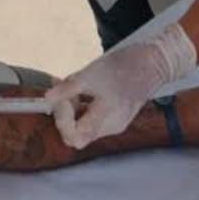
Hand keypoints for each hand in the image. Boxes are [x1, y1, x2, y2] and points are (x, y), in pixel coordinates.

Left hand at [47, 23, 196, 149]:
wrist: (151, 62)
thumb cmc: (122, 66)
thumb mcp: (91, 73)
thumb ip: (68, 88)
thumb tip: (47, 99)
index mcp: (106, 118)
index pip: (74, 137)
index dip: (62, 120)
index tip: (60, 98)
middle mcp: (112, 127)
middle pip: (78, 134)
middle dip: (65, 115)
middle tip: (63, 93)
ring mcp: (116, 124)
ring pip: (85, 127)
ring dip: (73, 111)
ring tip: (73, 88)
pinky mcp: (117, 117)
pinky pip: (93, 120)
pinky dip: (83, 108)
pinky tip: (82, 91)